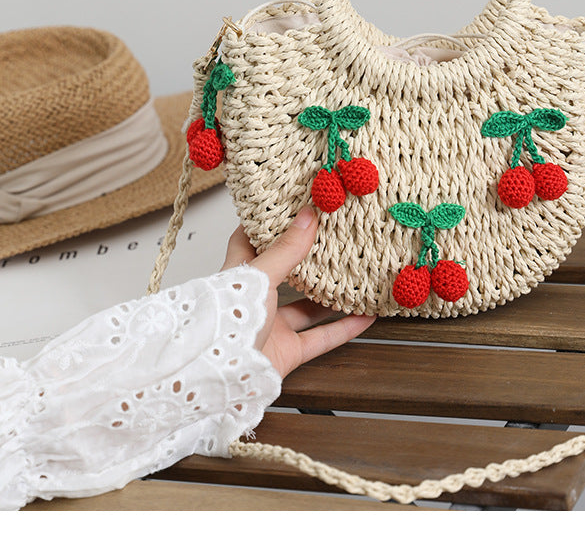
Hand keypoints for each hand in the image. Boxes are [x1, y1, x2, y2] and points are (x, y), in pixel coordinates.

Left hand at [221, 207, 375, 377]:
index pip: (248, 242)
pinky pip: (321, 337)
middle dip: (306, 260)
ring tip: (353, 276)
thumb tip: (308, 217)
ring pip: (306, 308)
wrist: (220, 376)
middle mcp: (255, 301)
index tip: (288, 208)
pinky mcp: (286, 352)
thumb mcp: (259, 276)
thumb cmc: (226, 323)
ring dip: (329, 296)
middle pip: (283, 275)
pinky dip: (344, 328)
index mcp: (240, 276)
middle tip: (330, 239)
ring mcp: (271, 327)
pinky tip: (364, 316)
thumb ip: (286, 250)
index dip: (265, 225)